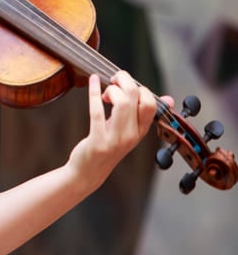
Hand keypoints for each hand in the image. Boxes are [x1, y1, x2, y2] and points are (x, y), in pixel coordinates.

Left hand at [67, 71, 157, 192]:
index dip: (140, 88)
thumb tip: (169, 99)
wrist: (87, 173)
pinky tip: (92, 81)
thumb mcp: (128, 133)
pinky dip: (94, 93)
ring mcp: (115, 140)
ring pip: (122, 103)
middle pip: (138, 98)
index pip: (152, 104)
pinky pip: (97, 112)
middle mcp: (132, 136)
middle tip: (114, 81)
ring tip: (105, 92)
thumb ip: (142, 115)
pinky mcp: (98, 142)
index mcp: (141, 131)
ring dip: (112, 89)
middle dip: (125, 81)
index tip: (126, 86)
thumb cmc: (106, 149)